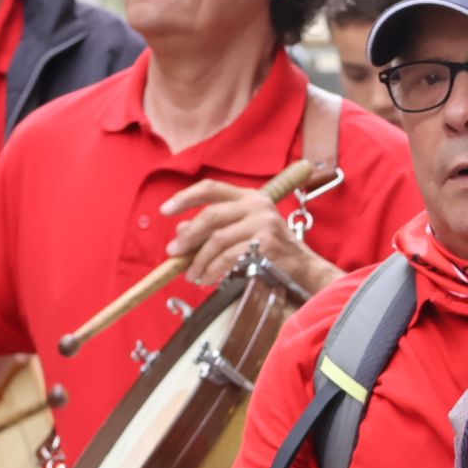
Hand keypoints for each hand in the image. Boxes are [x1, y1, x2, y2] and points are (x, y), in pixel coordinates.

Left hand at [161, 179, 339, 293]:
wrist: (302, 269)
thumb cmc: (270, 250)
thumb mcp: (241, 233)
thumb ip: (213, 229)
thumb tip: (180, 230)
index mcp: (248, 197)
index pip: (210, 188)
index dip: (184, 198)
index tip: (165, 210)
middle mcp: (256, 205)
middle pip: (210, 215)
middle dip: (188, 236)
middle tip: (173, 253)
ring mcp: (262, 222)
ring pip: (217, 240)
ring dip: (199, 260)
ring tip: (192, 275)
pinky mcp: (265, 243)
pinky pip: (228, 257)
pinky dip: (213, 270)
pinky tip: (207, 279)